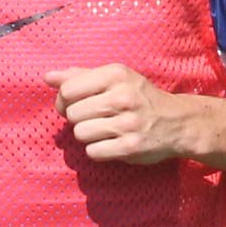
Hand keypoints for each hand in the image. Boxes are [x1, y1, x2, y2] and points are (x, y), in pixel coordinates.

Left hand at [53, 65, 212, 164]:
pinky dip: (98, 150)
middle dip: (78, 119)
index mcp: (116, 74)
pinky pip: (93, 152)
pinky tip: (111, 143)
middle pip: (72, 114)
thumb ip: (80, 76)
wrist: (177, 122)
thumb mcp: (115, 79)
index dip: (63, 100)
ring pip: (80, 134)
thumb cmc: (140, 98)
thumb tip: (48, 77)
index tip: (73, 105)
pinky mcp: (130, 147)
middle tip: (95, 119)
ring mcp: (127, 123)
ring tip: (104, 131)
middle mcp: (122, 97)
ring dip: (87, 135)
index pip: (67, 90)